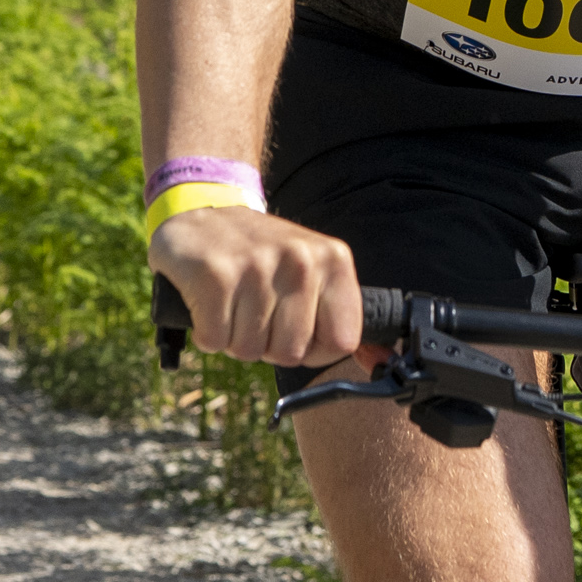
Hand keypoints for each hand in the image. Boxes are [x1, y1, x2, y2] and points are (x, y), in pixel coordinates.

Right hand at [156, 204, 363, 369]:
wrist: (200, 219)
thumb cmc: (260, 257)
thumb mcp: (311, 271)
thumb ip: (338, 314)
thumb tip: (381, 362)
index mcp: (333, 259)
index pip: (343, 341)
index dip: (315, 349)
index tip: (294, 329)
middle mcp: (300, 259)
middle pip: (292, 353)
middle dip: (267, 345)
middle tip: (255, 310)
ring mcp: (257, 265)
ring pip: (249, 350)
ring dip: (234, 337)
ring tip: (233, 301)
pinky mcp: (215, 275)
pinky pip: (215, 340)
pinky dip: (207, 332)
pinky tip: (210, 300)